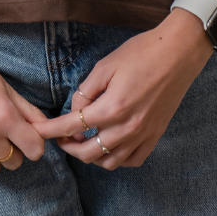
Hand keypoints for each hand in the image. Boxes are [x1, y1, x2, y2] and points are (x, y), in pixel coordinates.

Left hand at [34, 10, 212, 169]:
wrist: (178, 53)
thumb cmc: (141, 53)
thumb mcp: (106, 65)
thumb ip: (86, 91)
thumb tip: (75, 109)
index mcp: (111, 108)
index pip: (72, 126)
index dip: (51, 130)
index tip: (38, 131)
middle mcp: (126, 128)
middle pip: (88, 152)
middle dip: (69, 147)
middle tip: (60, 137)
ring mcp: (142, 135)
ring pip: (109, 162)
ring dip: (91, 156)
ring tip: (83, 142)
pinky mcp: (155, 136)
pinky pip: (131, 160)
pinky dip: (116, 159)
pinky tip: (109, 146)